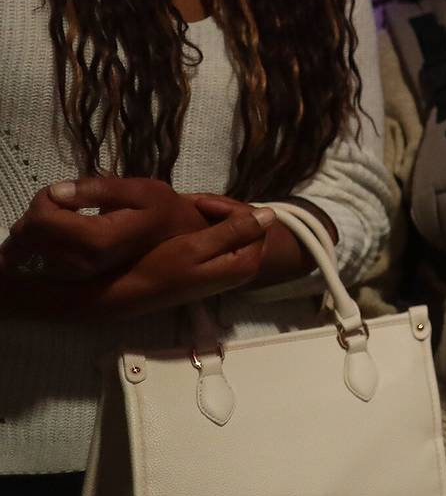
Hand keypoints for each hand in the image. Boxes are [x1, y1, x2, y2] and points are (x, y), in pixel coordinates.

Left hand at [3, 177, 207, 279]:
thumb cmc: (164, 214)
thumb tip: (57, 192)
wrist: (180, 247)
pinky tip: (58, 233)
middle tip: (60, 202)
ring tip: (61, 216)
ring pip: (27, 249)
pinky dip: (38, 243)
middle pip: (28, 235)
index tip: (61, 192)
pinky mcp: (71, 279)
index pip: (41, 220)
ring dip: (35, 229)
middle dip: (37, 213)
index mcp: (97, 241)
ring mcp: (74, 275)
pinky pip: (36, 259)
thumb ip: (99, 189)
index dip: (43, 200)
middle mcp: (81, 264)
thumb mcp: (143, 190)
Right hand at [64, 198, 274, 316]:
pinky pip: (219, 238)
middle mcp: (243, 268)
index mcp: (245, 263)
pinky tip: (185, 220)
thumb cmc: (158, 269)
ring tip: (184, 207)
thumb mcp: (195, 247)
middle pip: (245, 223)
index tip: (199, 202)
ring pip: (230, 228)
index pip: (256, 220)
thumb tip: (271, 215)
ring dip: (210, 215)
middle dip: (219, 209)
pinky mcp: (212, 268)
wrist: (126, 294)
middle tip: (190, 201)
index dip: (229, 206)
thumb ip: (234, 231)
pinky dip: (204, 226)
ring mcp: (228, 269)